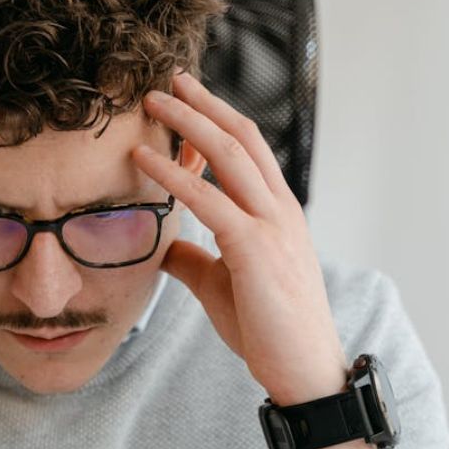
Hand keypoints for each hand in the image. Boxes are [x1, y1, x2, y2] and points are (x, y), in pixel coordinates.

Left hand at [133, 71, 347, 406]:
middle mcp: (279, 209)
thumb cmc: (268, 329)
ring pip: (229, 155)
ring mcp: (272, 226)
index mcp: (277, 213)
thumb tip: (163, 248)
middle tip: (168, 78)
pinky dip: (174, 175)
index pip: (248, 149)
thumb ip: (195, 259)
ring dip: (188, 122)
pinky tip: (145, 160)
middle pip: (240, 137)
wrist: (304, 371)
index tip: (185, 96)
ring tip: (153, 102)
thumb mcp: (222, 284)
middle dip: (202, 104)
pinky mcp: (255, 250)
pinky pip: (209, 201)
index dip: (216, 118)